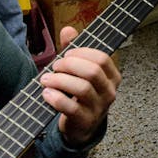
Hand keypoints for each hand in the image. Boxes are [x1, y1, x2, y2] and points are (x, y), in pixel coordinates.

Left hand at [40, 31, 119, 146]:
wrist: (81, 127)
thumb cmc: (79, 95)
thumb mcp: (78, 72)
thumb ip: (74, 51)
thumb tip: (68, 30)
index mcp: (112, 76)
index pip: (102, 58)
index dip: (82, 53)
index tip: (66, 55)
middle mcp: (109, 91)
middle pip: (92, 71)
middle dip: (69, 66)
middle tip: (54, 67)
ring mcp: (99, 107)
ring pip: (82, 88)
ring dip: (60, 81)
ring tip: (46, 80)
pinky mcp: (85, 121)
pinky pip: (71, 108)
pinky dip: (56, 98)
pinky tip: (46, 94)